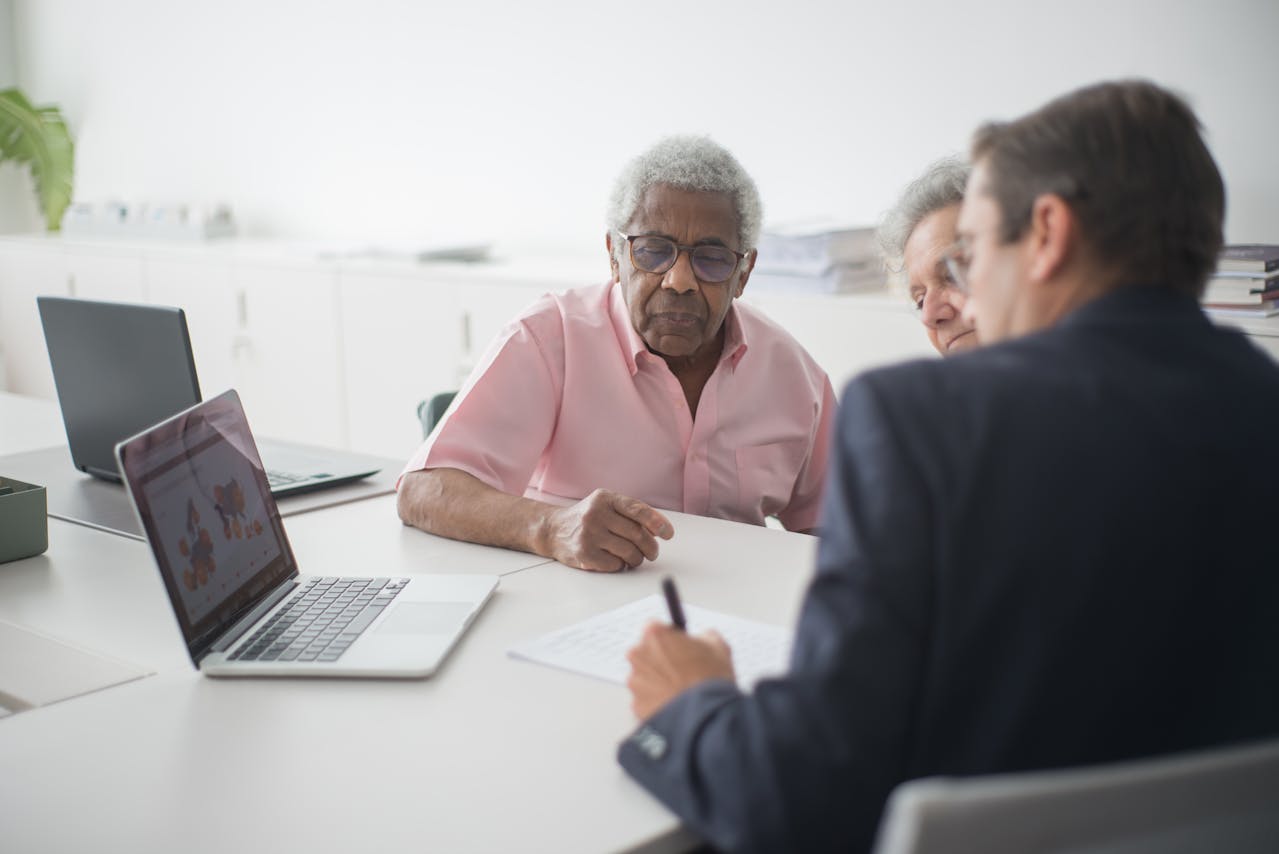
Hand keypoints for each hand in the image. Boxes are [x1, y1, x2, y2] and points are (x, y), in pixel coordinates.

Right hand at [543, 489, 673, 571]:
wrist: (554, 530)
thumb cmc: (588, 518)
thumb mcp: (607, 505)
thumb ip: (631, 513)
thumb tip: (660, 530)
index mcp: (605, 498)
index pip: (637, 510)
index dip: (657, 522)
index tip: (668, 534)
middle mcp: (595, 514)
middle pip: (637, 534)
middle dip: (651, 547)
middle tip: (652, 552)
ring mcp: (588, 535)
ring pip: (629, 552)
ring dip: (637, 559)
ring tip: (635, 558)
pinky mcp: (584, 554)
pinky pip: (616, 564)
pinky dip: (621, 565)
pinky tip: (616, 560)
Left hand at [626, 621, 734, 719]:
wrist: (706, 718)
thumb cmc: (710, 682)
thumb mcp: (718, 647)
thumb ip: (705, 636)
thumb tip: (704, 638)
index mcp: (655, 635)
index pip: (656, 629)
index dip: (671, 639)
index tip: (679, 646)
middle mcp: (639, 655)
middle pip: (646, 652)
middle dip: (661, 659)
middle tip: (683, 670)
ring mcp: (635, 682)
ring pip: (644, 677)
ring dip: (658, 681)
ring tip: (681, 691)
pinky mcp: (636, 706)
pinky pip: (645, 700)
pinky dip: (656, 702)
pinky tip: (674, 704)